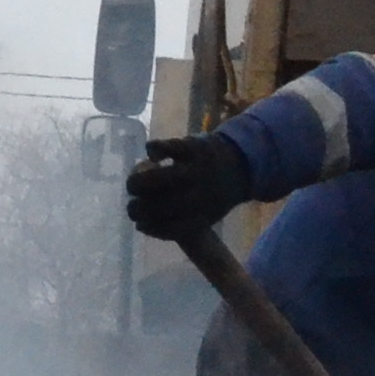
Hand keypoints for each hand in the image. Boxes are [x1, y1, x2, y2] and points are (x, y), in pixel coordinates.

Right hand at [124, 130, 253, 237]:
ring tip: (134, 183)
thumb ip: (181, 223)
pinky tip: (152, 156)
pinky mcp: (193, 147)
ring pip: (159, 178)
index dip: (150, 227)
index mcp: (205, 216)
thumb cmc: (215, 193)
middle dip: (138, 207)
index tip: (139, 224)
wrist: (242, 161)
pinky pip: (166, 147)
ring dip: (138, 181)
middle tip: (132, 202)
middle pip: (161, 206)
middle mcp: (201, 195)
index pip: (172, 228)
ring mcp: (197, 169)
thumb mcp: (207, 214)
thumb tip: (142, 224)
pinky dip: (153, 150)